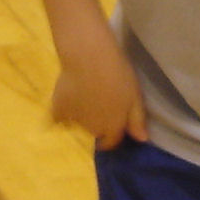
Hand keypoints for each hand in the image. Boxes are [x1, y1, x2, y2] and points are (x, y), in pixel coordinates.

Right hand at [50, 28, 148, 149]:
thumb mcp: (135, 96)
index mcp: (112, 127)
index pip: (112, 142)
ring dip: (82, 116)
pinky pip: (58, 118)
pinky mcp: (58, 108)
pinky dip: (60, 115)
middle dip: (99, 124)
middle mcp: (92, 128)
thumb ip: (137, 119)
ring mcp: (74, 119)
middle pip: (96, 132)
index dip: (113, 138)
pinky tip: (65, 103)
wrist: (88, 58)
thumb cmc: (117, 75)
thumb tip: (141, 139)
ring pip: (79, 124)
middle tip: (101, 104)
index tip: (112, 130)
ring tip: (85, 96)